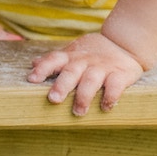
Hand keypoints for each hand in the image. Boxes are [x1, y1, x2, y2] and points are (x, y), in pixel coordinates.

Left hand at [26, 31, 143, 115]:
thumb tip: (32, 63)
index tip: (32, 79)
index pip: (54, 59)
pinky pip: (115, 85)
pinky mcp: (120, 74)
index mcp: (71, 56)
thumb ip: (56, 59)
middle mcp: (85, 61)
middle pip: (71, 71)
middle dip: (62, 85)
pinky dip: (110, 96)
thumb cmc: (93, 52)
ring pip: (91, 80)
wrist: (124, 43)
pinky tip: (106, 107)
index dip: (43, 68)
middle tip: (53, 99)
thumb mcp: (74, 52)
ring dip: (84, 96)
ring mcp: (102, 67)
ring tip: (78, 112)